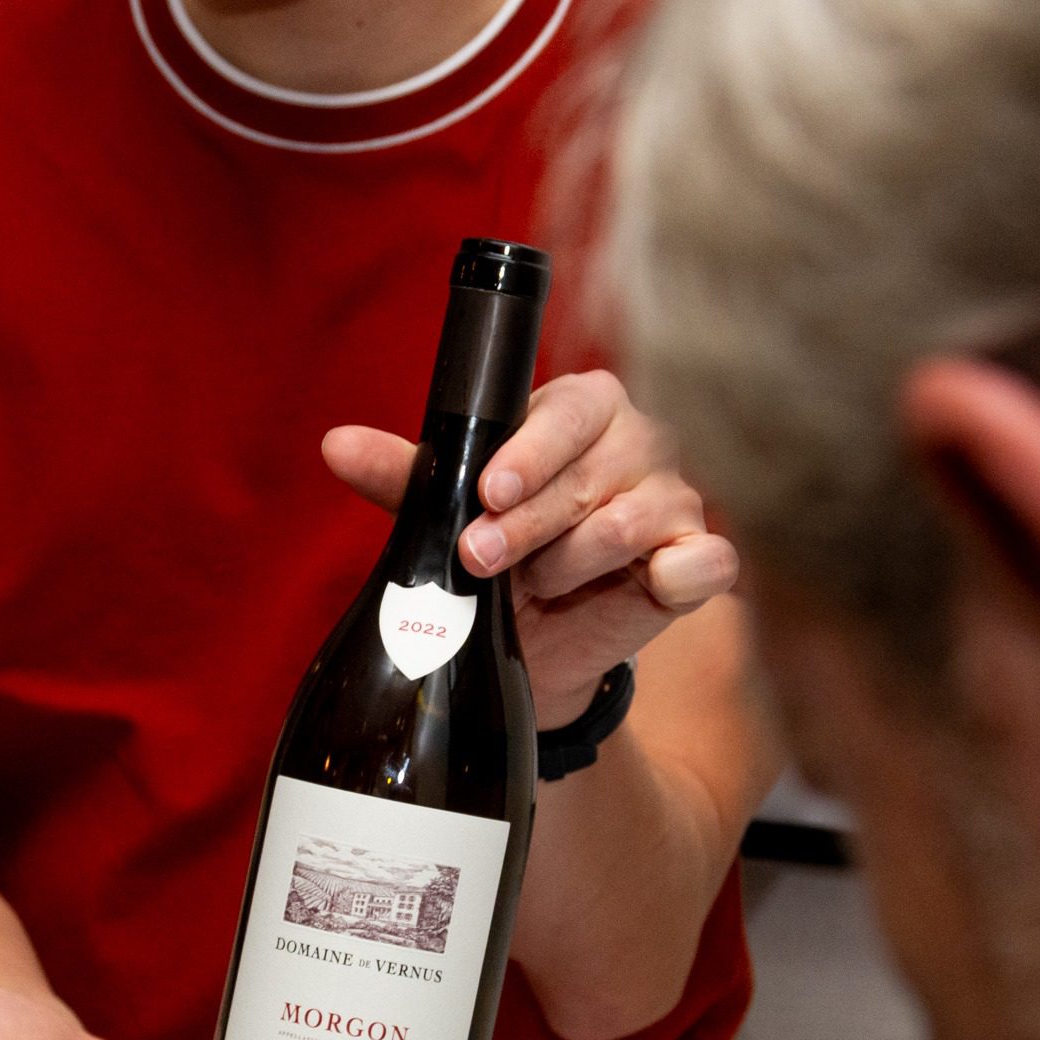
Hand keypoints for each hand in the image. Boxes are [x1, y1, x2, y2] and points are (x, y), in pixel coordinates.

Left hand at [324, 370, 738, 725]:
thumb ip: (404, 476)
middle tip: (482, 560)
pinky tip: (648, 584)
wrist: (535, 632)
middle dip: (527, 525)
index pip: (566, 413)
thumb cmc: (498, 546)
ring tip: (540, 582)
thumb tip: (336, 444)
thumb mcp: (449, 509)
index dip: (529, 454)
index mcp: (583, 408)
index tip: (488, 493)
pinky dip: (675, 575)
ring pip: (627, 524)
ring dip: (568, 564)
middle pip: (588, 476)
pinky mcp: (700, 558)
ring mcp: (676, 498)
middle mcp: (639, 441)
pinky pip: (704, 562)